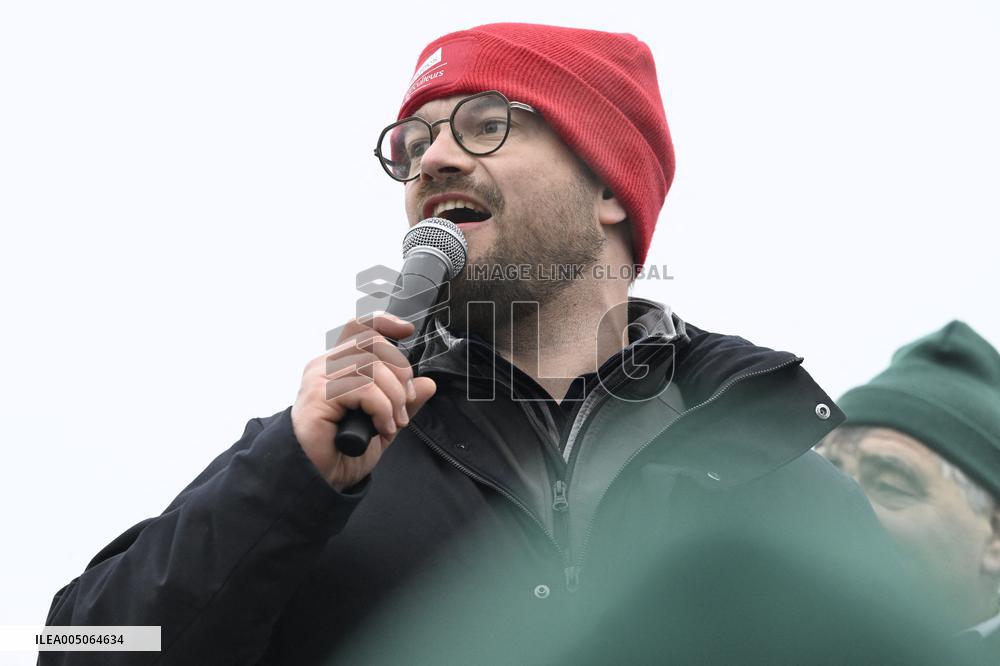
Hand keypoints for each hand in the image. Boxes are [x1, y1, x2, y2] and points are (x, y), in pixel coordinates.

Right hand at [291, 313, 435, 490]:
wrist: (319, 479)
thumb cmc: (343, 451)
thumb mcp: (384, 423)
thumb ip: (404, 402)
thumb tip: (428, 383)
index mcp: (338, 366)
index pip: (360, 327)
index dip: (385, 323)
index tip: (407, 331)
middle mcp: (325, 365)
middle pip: (372, 342)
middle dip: (400, 372)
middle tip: (405, 403)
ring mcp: (319, 378)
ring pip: (372, 366)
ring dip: (394, 397)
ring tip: (393, 422)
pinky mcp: (318, 395)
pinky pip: (364, 388)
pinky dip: (383, 409)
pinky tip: (382, 427)